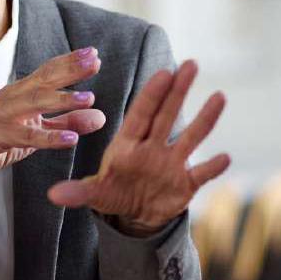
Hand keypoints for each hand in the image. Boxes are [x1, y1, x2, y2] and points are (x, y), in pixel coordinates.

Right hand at [0, 47, 108, 209]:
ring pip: (34, 103)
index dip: (70, 62)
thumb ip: (68, 122)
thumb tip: (101, 116)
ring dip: (62, 100)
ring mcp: (2, 115)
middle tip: (95, 62)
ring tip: (89, 98)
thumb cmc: (1, 140)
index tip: (94, 54)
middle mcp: (11, 97)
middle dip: (70, 70)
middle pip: (44, 79)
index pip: (48, 71)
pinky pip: (26, 136)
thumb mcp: (40, 130)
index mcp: (21, 92)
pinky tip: (71, 138)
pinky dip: (49, 137)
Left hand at [45, 59, 229, 235]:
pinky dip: (213, 167)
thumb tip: (53, 195)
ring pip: (191, 138)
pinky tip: (226, 157)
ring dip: (205, 119)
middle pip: (168, 115)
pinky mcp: (186, 184)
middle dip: (179, 91)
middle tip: (191, 64)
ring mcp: (172, 164)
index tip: (163, 72)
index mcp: (129, 144)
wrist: (136, 215)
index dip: (152, 94)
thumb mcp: (96, 193)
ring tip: (220, 96)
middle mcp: (154, 148)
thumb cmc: (114, 193)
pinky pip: (202, 173)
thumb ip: (79, 192)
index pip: (142, 114)